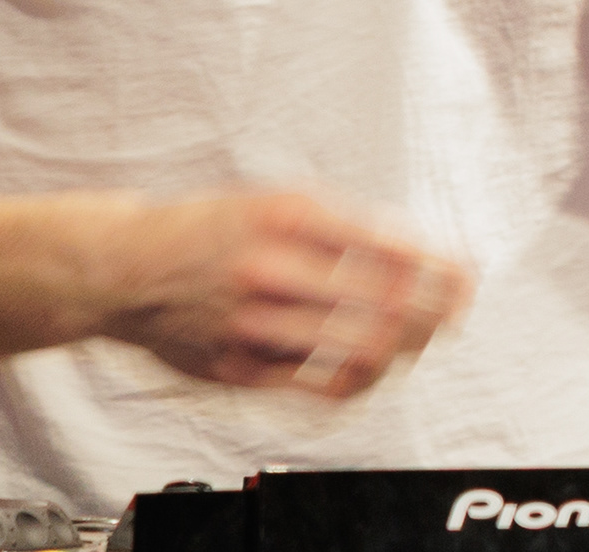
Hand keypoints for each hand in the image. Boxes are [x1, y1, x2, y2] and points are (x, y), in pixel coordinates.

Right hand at [94, 187, 469, 396]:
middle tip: (456, 312)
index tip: (466, 276)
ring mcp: (252, 323)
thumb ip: (343, 226)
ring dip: (406, 348)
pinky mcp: (237, 369)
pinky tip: (373, 372)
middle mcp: (271, 267)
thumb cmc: (213, 230)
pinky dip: (360, 383)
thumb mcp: (276, 201)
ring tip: (422, 341)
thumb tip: (421, 257)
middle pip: (384, 302)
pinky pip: (318, 388)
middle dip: (435, 311)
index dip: (441, 269)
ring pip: (359, 349)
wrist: (123, 268)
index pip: (391, 247)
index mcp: (289, 215)